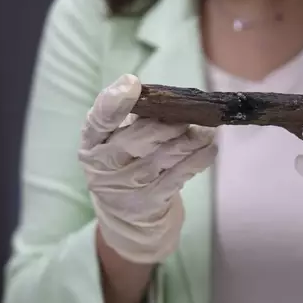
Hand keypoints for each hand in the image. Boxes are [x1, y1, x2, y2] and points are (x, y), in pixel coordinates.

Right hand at [79, 74, 216, 263]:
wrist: (127, 219)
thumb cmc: (126, 166)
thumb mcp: (118, 142)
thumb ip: (135, 119)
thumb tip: (171, 99)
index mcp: (92, 143)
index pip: (98, 121)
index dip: (114, 102)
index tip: (132, 84)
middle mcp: (103, 166)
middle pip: (137, 138)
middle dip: (167, 124)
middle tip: (192, 113)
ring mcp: (125, 187)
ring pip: (161, 157)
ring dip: (189, 141)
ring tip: (208, 130)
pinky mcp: (149, 202)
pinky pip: (177, 177)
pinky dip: (197, 160)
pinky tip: (210, 149)